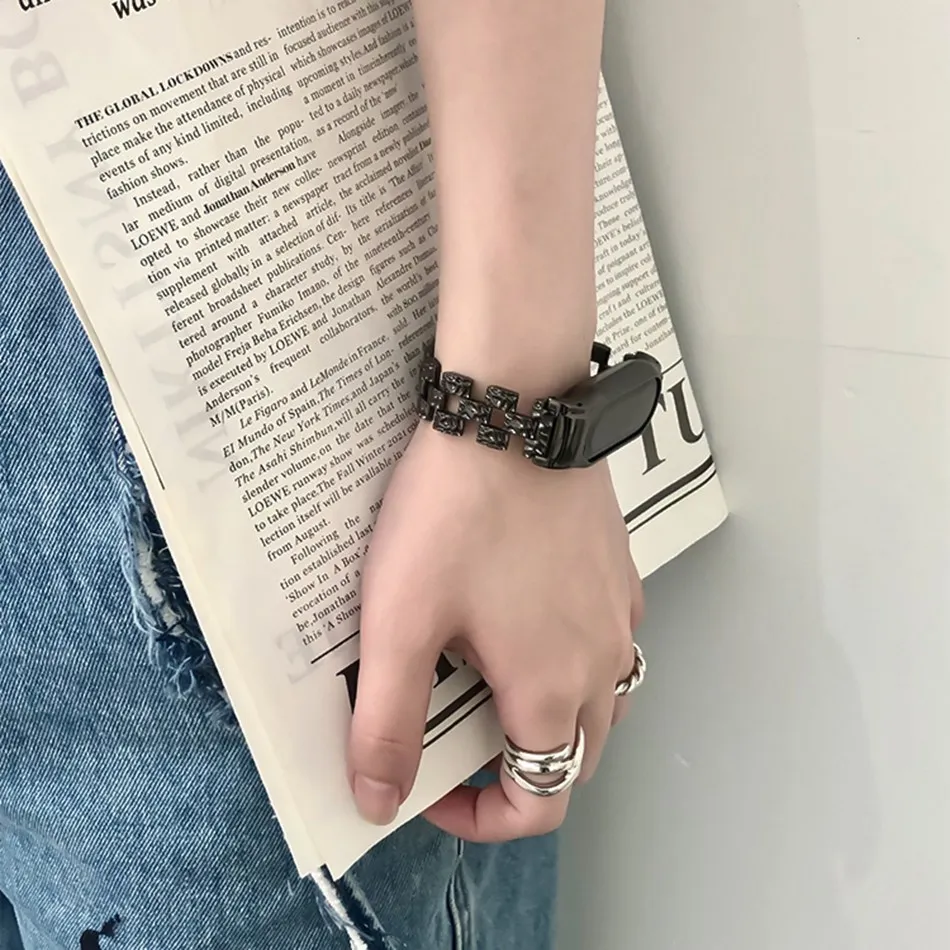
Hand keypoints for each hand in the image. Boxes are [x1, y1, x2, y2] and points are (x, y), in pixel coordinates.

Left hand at [347, 422, 643, 840]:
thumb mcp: (400, 623)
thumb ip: (387, 722)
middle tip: (456, 738)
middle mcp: (601, 663)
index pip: (540, 803)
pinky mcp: (619, 571)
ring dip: (552, 720)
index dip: (483, 819)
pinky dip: (573, 663)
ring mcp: (619, 614)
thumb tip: (378, 799)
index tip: (433, 789)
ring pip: (601, 704)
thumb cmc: (455, 517)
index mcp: (551, 691)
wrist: (517, 415)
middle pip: (574, 759)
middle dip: (517, 772)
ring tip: (491, 684)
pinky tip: (531, 622)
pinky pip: (610, 643)